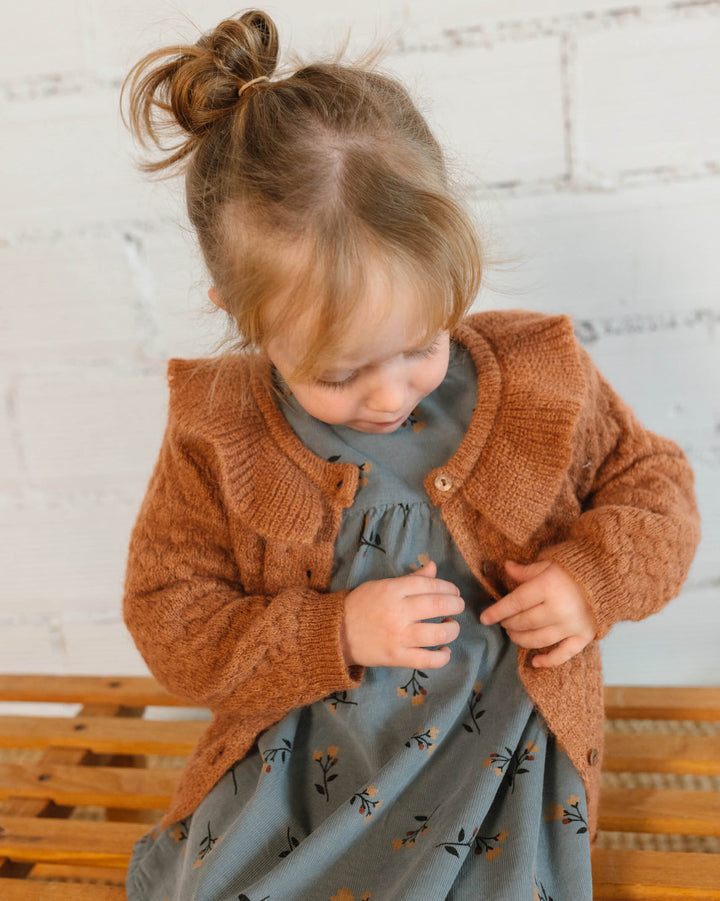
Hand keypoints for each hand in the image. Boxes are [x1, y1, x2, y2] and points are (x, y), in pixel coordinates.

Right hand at [341, 561, 464, 669]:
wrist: (336, 634)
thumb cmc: (361, 605)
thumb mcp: (382, 585)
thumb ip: (411, 579)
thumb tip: (434, 567)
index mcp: (393, 590)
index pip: (430, 585)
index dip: (448, 587)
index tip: (454, 591)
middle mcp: (398, 612)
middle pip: (439, 606)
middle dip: (456, 605)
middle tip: (458, 606)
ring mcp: (398, 637)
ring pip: (438, 634)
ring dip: (452, 630)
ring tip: (451, 626)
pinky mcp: (397, 658)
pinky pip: (428, 660)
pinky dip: (442, 657)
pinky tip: (444, 651)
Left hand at [479, 560, 595, 666]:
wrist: (608, 579)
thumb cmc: (573, 570)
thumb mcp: (548, 564)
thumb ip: (526, 571)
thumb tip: (505, 567)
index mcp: (547, 587)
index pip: (515, 602)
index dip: (497, 611)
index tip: (484, 618)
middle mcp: (558, 608)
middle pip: (524, 622)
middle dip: (509, 624)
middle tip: (503, 622)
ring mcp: (571, 625)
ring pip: (538, 639)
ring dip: (521, 639)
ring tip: (513, 634)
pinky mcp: (583, 636)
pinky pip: (563, 654)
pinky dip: (548, 661)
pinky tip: (534, 662)